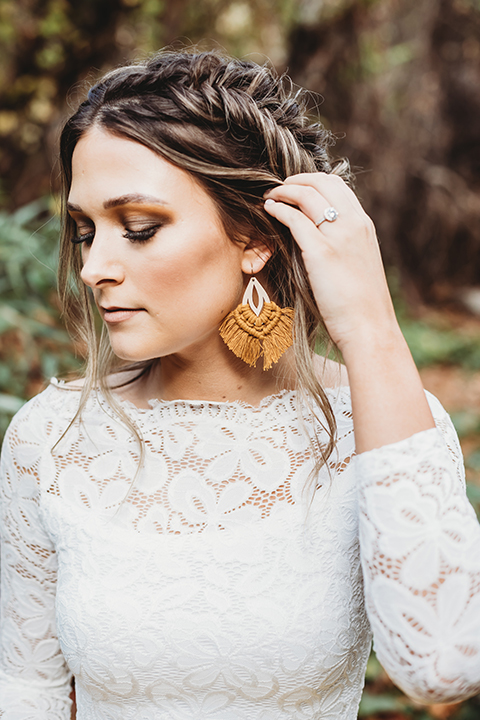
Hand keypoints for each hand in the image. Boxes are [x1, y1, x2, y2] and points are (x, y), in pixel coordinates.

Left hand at [264, 173, 398, 354]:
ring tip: (269, 198)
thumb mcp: (358, 264)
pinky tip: (269, 212)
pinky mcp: (321, 252)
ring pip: (306, 194)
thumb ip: (343, 245)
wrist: (370, 328)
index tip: (295, 189)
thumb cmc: (361, 305)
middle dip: (295, 180)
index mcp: (364, 225)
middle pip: (321, 182)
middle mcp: (354, 224)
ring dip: (283, 191)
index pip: (337, 186)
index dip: (312, 181)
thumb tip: (321, 239)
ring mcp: (339, 236)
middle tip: (277, 189)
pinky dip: (279, 209)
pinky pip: (295, 218)